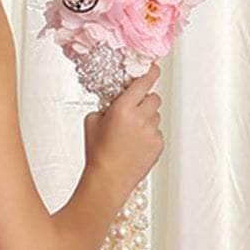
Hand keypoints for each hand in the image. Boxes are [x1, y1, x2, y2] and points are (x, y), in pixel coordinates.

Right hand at [83, 62, 163, 198]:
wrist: (107, 180)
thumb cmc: (98, 154)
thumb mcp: (92, 122)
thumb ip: (106, 106)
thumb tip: (114, 102)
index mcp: (123, 108)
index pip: (145, 81)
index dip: (150, 72)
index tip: (153, 68)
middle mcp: (141, 118)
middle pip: (154, 98)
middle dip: (145, 101)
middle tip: (134, 110)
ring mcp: (152, 132)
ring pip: (156, 116)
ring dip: (147, 119)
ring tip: (131, 135)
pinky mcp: (158, 145)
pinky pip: (157, 133)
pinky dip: (148, 136)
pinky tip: (135, 146)